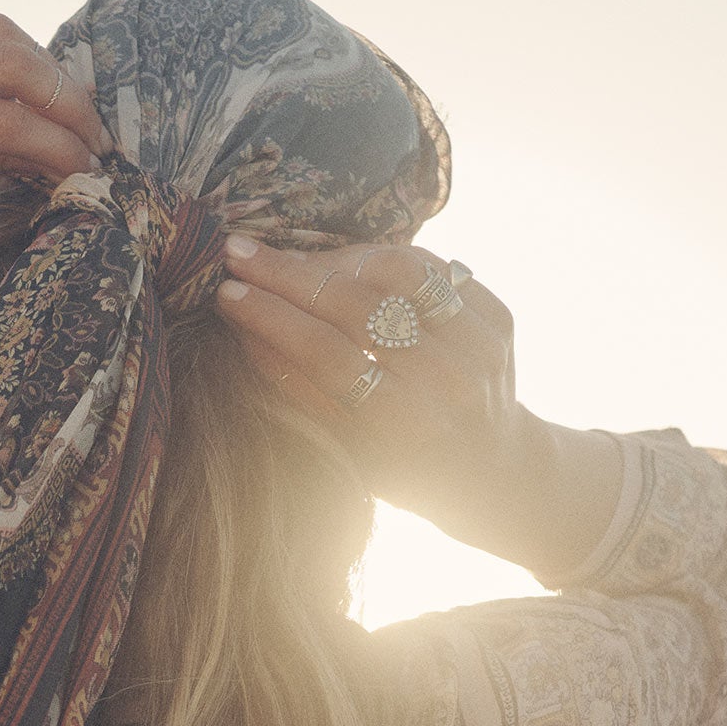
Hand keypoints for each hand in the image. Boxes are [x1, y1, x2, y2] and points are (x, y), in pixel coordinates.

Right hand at [215, 236, 524, 529]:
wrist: (490, 473)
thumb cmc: (402, 472)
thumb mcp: (345, 451)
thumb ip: (299, 391)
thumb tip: (244, 328)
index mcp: (404, 427)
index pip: (326, 354)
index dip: (272, 317)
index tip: (227, 291)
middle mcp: (449, 382)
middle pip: (358, 306)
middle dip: (288, 274)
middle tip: (240, 252)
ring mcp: (481, 346)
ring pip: (399, 272)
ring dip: (337, 257)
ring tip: (295, 260)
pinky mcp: (499, 318)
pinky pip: (433, 268)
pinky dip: (385, 259)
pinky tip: (347, 263)